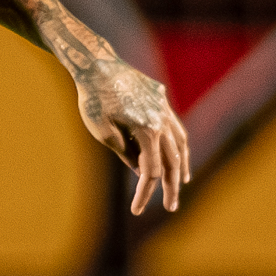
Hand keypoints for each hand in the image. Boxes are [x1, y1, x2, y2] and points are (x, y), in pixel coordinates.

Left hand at [74, 59, 190, 215]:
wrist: (97, 64)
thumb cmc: (93, 99)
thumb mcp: (102, 132)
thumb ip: (124, 154)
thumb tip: (141, 171)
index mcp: (147, 130)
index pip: (151, 171)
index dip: (145, 193)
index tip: (136, 211)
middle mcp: (161, 121)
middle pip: (172, 161)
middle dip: (171, 187)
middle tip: (171, 208)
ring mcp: (164, 109)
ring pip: (180, 143)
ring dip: (181, 165)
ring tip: (180, 184)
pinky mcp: (161, 100)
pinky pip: (175, 127)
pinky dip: (178, 144)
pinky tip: (177, 154)